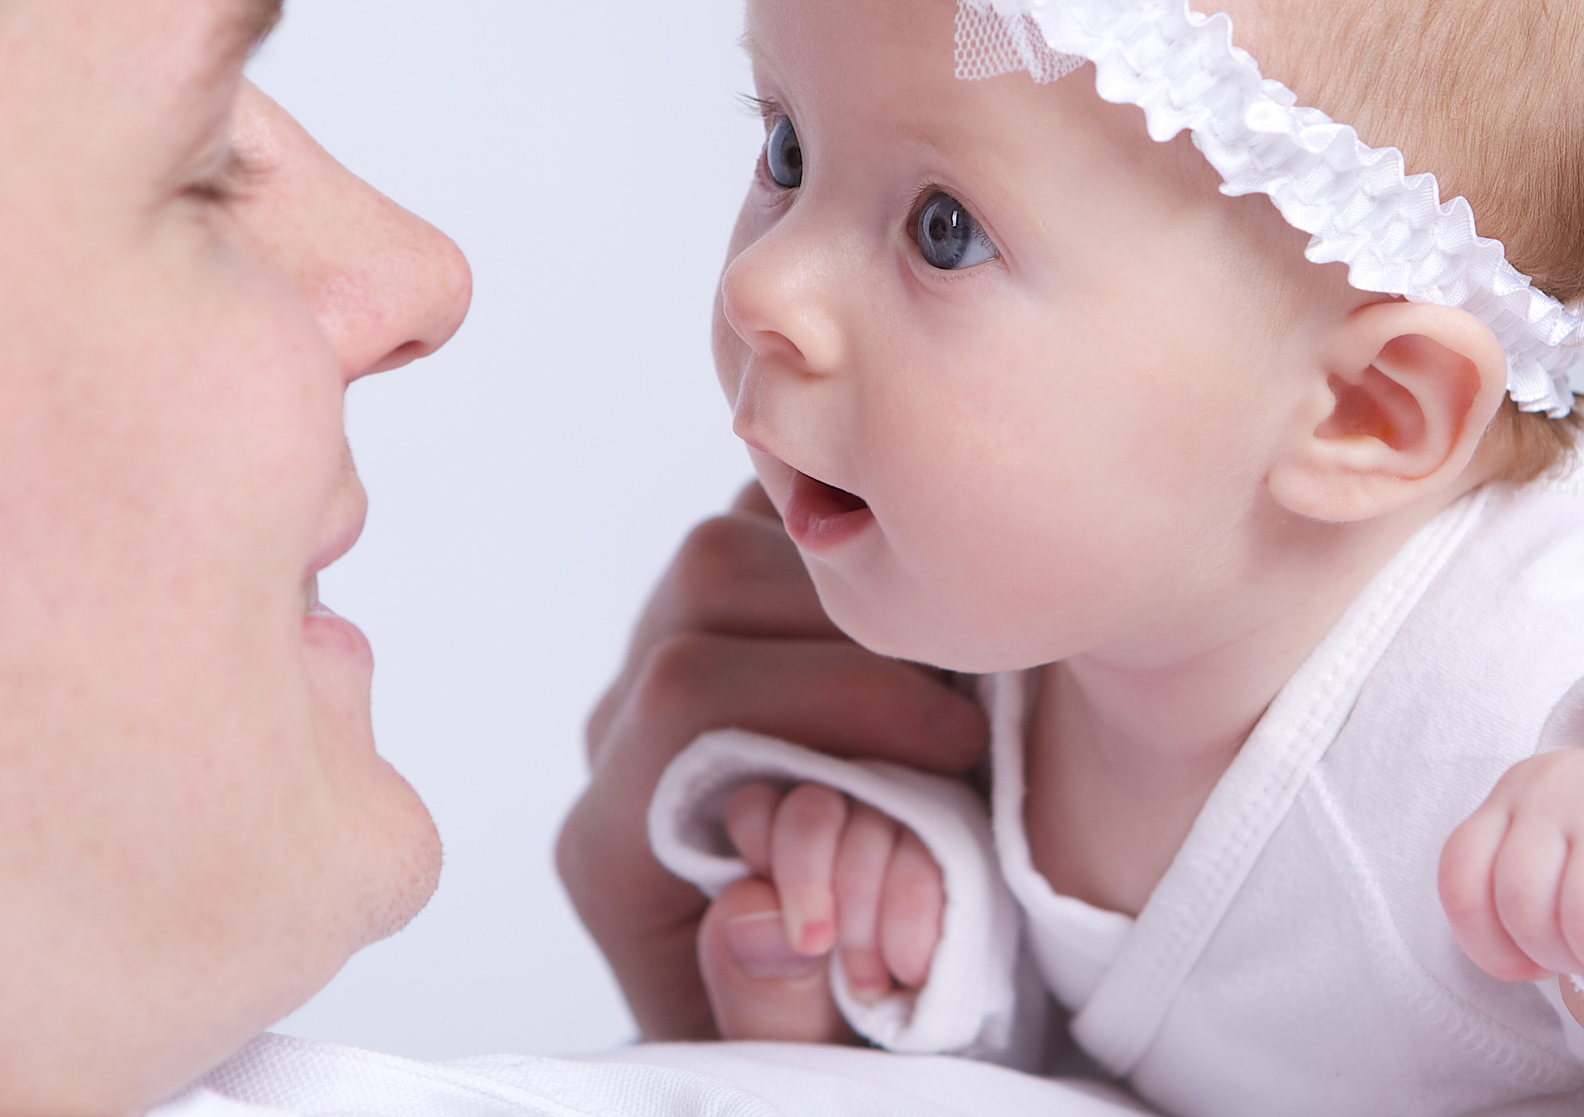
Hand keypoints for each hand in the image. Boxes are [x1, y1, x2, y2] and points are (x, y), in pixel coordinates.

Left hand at [555, 486, 987, 1041]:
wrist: (810, 1002)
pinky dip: (844, 543)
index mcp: (616, 843)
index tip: (955, 751)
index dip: (833, 697)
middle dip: (854, 635)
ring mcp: (664, 660)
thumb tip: (758, 915)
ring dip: (853, 582)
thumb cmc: (816, 1021)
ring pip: (732, 540)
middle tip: (966, 709)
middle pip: (703, 591)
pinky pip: (766, 525)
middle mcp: (621, 738)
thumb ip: (776, 1009)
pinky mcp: (724, 621)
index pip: (686, 699)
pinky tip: (917, 610)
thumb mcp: (803, 1057)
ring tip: (949, 661)